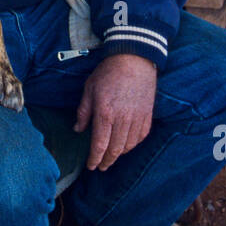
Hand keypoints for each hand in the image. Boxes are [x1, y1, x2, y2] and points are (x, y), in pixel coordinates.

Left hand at [74, 53, 156, 170]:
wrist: (134, 59)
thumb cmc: (108, 73)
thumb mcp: (89, 89)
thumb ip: (83, 112)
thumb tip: (78, 130)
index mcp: (105, 114)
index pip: (99, 146)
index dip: (94, 159)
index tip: (91, 166)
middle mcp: (122, 120)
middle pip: (115, 150)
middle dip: (107, 161)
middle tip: (101, 166)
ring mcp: (137, 118)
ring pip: (129, 146)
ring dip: (119, 154)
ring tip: (112, 156)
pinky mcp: (147, 115)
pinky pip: (141, 136)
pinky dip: (133, 144)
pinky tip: (126, 144)